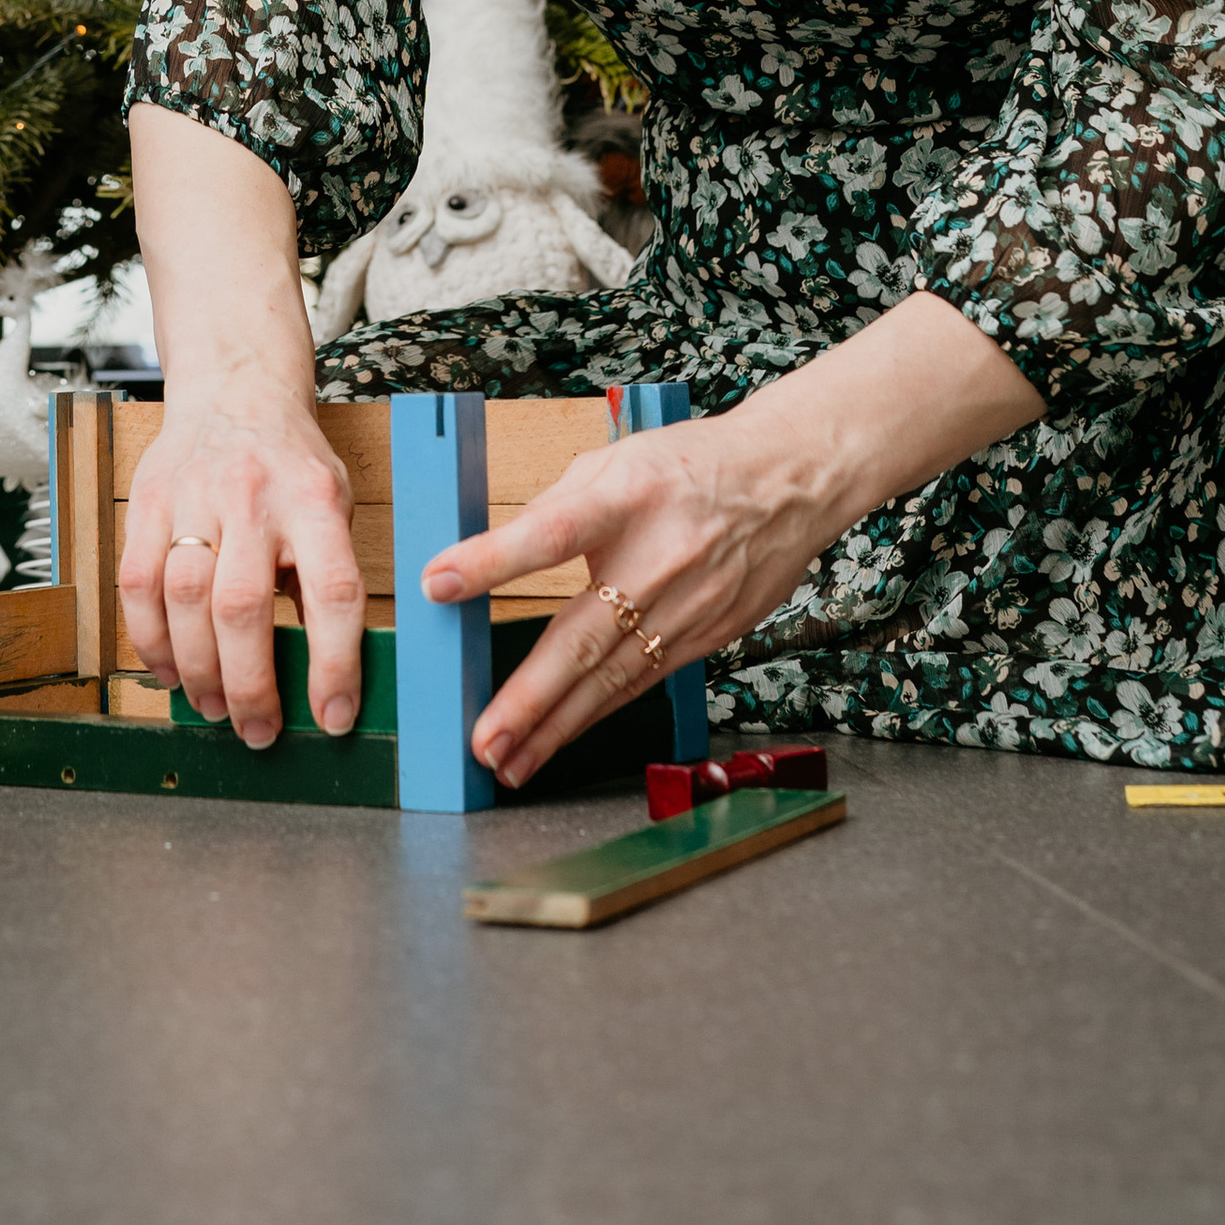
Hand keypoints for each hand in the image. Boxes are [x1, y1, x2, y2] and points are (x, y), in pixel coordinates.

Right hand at [118, 368, 367, 748]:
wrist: (234, 390)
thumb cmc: (289, 465)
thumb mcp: (332, 508)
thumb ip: (325, 579)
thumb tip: (326, 676)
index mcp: (314, 501)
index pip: (333, 591)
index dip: (335, 663)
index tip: (334, 717)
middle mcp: (253, 497)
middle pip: (243, 607)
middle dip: (249, 684)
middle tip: (257, 730)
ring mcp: (193, 497)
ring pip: (184, 600)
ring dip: (196, 670)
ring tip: (213, 706)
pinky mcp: (147, 502)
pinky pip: (136, 583)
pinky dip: (149, 639)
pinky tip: (169, 670)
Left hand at [421, 409, 828, 788]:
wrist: (788, 483)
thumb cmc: (690, 467)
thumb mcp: (613, 463)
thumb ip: (554, 509)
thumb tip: (493, 554)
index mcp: (623, 499)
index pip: (550, 532)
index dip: (491, 559)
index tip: (437, 582)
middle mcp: (657, 560)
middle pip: (584, 637)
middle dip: (529, 699)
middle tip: (485, 741)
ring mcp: (688, 607)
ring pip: (613, 679)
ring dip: (559, 727)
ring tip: (512, 761)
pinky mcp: (708, 637)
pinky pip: (642, 682)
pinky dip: (599, 712)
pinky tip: (564, 736)